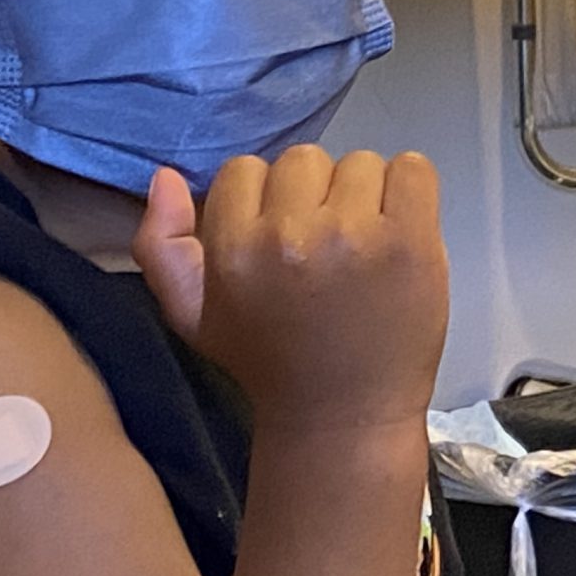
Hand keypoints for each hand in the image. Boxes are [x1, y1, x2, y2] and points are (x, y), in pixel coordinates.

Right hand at [134, 146, 448, 433]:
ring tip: (364, 244)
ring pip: (360, 162)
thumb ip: (162, 246)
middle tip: (325, 243)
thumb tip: (165, 177)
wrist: (344, 415)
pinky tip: (400, 231)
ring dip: (365, 194)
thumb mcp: (193, 316)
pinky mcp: (411, 240)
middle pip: (304, 160)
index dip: (264, 199)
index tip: (281, 235)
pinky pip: (413, 169)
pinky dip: (410, 190)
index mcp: (234, 250)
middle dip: (315, 194)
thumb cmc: (270, 361)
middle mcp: (291, 236)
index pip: (244, 170)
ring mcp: (356, 235)